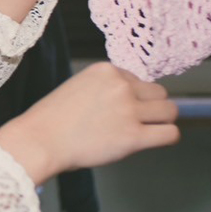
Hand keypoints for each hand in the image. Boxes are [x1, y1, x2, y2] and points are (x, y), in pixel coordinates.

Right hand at [0, 62, 178, 185]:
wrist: (40, 140)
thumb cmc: (53, 119)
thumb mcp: (78, 87)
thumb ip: (105, 88)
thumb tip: (131, 101)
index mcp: (106, 70)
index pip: (137, 80)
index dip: (132, 96)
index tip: (119, 109)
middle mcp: (121, 86)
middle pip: (159, 93)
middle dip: (151, 106)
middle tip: (136, 121)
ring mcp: (128, 110)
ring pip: (170, 111)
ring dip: (161, 121)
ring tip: (147, 131)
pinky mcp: (133, 136)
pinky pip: (170, 134)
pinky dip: (167, 137)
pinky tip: (154, 141)